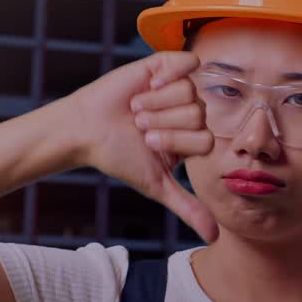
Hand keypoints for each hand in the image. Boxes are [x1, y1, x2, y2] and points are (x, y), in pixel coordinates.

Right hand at [66, 51, 217, 242]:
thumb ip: (188, 207)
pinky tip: (149, 84)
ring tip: (136, 108)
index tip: (147, 143)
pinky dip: (167, 75)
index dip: (175, 142)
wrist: (86, 129)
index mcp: (192, 138)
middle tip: (139, 125)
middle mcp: (189, 112)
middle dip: (163, 123)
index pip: (206, 140)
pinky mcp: (164, 65)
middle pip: (198, 115)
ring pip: (190, 92)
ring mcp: (177, 87)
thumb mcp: (156, 184)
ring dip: (157, 103)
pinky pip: (186, 63)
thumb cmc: (118, 157)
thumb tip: (214, 238)